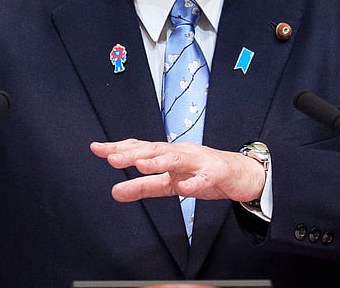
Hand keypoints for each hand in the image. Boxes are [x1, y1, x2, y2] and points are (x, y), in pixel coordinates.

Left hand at [90, 138, 265, 203]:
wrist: (243, 174)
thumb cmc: (205, 173)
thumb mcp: (169, 183)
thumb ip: (143, 186)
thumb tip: (114, 192)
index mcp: (169, 154)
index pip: (140, 148)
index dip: (118, 148)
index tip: (96, 148)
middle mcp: (182, 152)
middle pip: (155, 149)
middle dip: (133, 153)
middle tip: (112, 158)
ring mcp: (200, 161)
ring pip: (178, 158)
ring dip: (159, 161)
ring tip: (141, 165)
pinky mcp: (218, 173)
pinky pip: (205, 178)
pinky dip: (194, 182)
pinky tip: (184, 189)